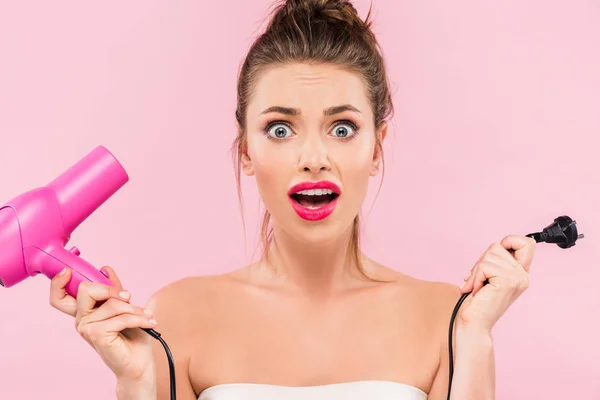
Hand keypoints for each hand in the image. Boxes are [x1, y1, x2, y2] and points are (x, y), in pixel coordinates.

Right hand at [49, 266, 157, 382]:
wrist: (138, 362)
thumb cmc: (131, 336)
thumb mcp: (124, 306)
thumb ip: (113, 289)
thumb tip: (105, 269)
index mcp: (84, 311)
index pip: (60, 297)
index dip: (58, 283)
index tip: (67, 271)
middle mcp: (81, 319)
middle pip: (85, 290)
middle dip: (110, 289)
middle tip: (128, 297)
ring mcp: (86, 328)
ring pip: (112, 303)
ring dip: (135, 309)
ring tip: (146, 316)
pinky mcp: (97, 335)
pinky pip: (121, 317)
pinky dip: (139, 319)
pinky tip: (149, 323)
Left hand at [458, 235, 535, 331]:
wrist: (474, 324)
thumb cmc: (477, 301)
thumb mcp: (489, 276)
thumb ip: (496, 262)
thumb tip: (497, 245)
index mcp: (521, 273)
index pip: (527, 242)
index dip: (510, 240)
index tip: (494, 256)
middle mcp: (523, 275)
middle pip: (498, 245)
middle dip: (481, 260)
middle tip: (479, 280)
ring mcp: (517, 278)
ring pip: (489, 255)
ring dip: (476, 271)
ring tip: (479, 287)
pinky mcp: (507, 282)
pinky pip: (485, 266)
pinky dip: (476, 277)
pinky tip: (478, 291)